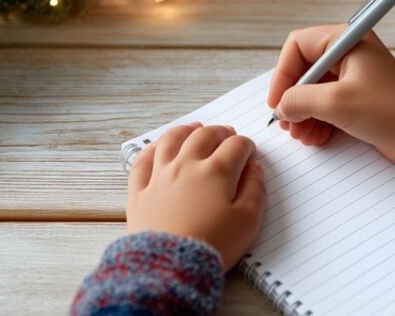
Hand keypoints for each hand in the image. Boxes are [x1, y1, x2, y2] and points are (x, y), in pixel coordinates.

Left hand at [126, 122, 266, 268]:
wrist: (171, 265)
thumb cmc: (213, 244)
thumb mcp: (248, 221)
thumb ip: (255, 189)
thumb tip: (255, 168)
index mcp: (216, 172)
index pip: (235, 146)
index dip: (246, 146)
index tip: (250, 152)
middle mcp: (186, 166)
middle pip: (204, 136)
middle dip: (220, 132)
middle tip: (228, 135)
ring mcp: (159, 176)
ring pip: (171, 140)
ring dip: (186, 130)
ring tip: (195, 129)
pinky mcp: (139, 191)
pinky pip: (142, 161)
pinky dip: (152, 148)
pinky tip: (158, 146)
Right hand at [268, 24, 394, 170]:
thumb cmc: (392, 111)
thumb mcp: (337, 103)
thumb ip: (300, 100)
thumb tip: (281, 106)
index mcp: (347, 41)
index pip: (298, 46)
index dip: (283, 74)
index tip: (278, 101)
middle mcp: (349, 55)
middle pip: (303, 71)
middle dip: (293, 100)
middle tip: (289, 123)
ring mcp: (353, 78)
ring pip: (312, 92)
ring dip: (303, 114)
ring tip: (304, 134)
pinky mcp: (358, 100)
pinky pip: (325, 107)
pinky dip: (317, 122)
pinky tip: (318, 137)